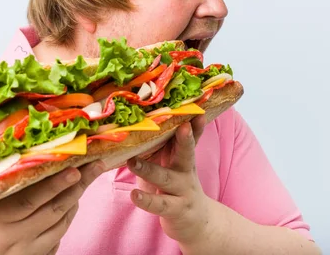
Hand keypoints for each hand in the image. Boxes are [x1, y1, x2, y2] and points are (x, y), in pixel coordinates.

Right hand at [0, 160, 104, 254]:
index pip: (31, 198)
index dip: (55, 182)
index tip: (74, 166)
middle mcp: (10, 238)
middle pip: (51, 210)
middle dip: (76, 187)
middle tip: (94, 166)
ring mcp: (21, 254)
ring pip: (57, 227)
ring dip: (73, 203)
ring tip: (84, 182)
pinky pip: (54, 244)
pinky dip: (64, 224)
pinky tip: (69, 208)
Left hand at [127, 116, 211, 247]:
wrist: (197, 222)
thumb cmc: (176, 186)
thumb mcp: (174, 164)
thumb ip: (165, 145)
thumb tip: (142, 121)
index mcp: (184, 157)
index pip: (190, 137)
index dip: (194, 124)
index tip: (196, 108)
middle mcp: (186, 171)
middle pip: (187, 153)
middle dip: (185, 139)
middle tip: (183, 126)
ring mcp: (182, 191)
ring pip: (166, 178)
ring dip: (148, 169)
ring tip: (132, 162)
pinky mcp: (176, 210)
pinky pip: (160, 205)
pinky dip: (146, 200)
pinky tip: (134, 195)